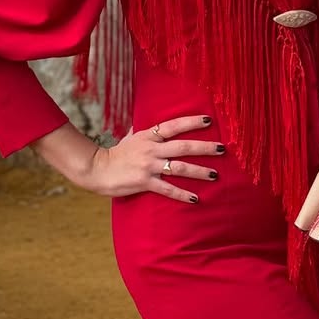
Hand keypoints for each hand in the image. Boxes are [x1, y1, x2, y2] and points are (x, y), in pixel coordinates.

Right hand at [35, 115, 223, 203]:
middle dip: (204, 147)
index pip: (174, 125)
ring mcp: (148, 166)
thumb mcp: (130, 136)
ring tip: (215, 174)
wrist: (96, 169)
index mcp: (149, 136)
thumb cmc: (115, 153)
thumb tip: (151, 125)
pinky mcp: (144, 183)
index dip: (192, 122)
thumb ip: (144, 132)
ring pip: (179, 168)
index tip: (209, 120)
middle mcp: (151, 149)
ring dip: (199, 171)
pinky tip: (196, 198)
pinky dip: (183, 194)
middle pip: (183, 146)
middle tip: (222, 148)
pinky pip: (168, 189)